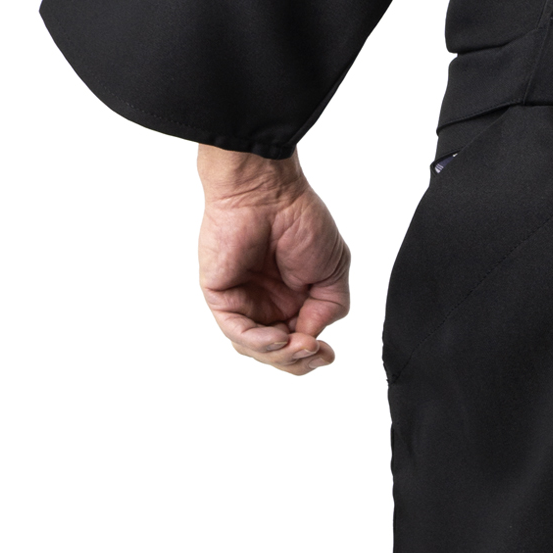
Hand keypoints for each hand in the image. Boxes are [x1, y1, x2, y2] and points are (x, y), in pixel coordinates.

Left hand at [196, 146, 349, 374]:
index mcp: (291, 301)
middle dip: (299, 362)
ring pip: (256, 349)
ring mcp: (242, 301)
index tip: (327, 353)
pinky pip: (236, 331)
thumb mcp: (332, 276)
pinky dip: (259, 342)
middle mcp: (265, 304)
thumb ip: (327, 312)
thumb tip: (309, 337)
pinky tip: (279, 339)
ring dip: (282, 356)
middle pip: (277, 355)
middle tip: (315, 352)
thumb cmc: (301, 221)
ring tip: (301, 345)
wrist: (270, 191)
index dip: (313, 357)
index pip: (297, 345)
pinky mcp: (220, 294)